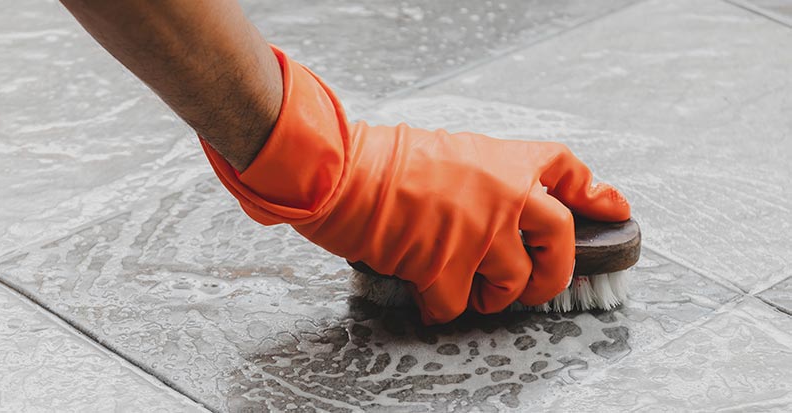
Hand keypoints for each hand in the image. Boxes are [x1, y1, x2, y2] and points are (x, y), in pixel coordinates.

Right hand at [202, 47, 629, 323]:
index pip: (563, 168)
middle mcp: (503, 195)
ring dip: (496, 297)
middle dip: (556, 271)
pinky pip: (458, 303)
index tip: (614, 206)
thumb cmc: (380, 158)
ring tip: (476, 295)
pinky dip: (442, 307)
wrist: (344, 171)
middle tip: (540, 286)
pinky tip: (428, 299)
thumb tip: (489, 204)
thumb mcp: (441, 149)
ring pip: (514, 282)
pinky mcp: (449, 267)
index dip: (593, 190)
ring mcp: (480, 233)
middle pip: (560, 238)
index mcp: (501, 160)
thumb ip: (475, 176)